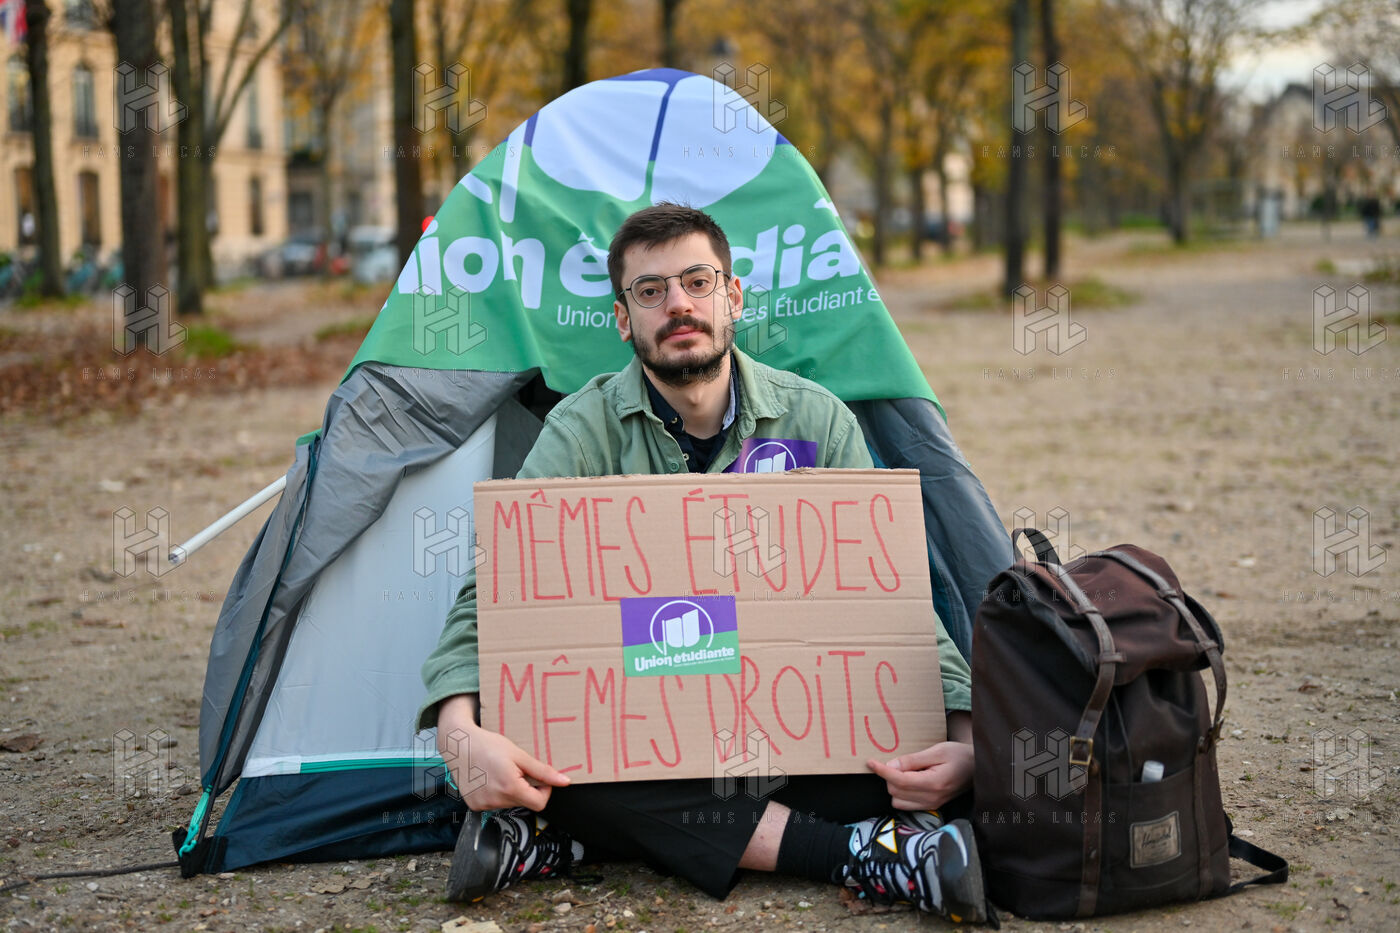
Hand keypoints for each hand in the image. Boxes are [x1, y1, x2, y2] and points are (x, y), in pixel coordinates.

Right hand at [436, 694, 569, 811]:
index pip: (540, 803)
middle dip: (526, 787)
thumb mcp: (519, 754)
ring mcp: (483, 805)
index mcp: (510, 788)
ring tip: (499, 771)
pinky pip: (495, 804)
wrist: (458, 744)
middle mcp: (495, 800)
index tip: (538, 778)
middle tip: (515, 769)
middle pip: (524, 802)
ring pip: (510, 803)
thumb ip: (543, 771)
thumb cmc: (487, 745)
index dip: (544, 790)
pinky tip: (489, 778)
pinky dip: (496, 793)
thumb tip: (564, 781)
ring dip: (510, 790)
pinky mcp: (474, 805)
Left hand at [866, 741, 974, 811]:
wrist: (977, 767)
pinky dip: (901, 793)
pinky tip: (909, 781)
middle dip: (890, 776)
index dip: (882, 771)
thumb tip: (890, 765)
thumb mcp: (936, 751)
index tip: (870, 762)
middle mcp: (931, 798)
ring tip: (906, 771)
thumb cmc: (959, 755)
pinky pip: (906, 805)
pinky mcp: (931, 807)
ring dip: (894, 786)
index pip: (899, 781)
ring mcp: (932, 805)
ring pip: (898, 801)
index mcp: (933, 783)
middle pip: (895, 791)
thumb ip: (912, 761)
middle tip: (897, 762)